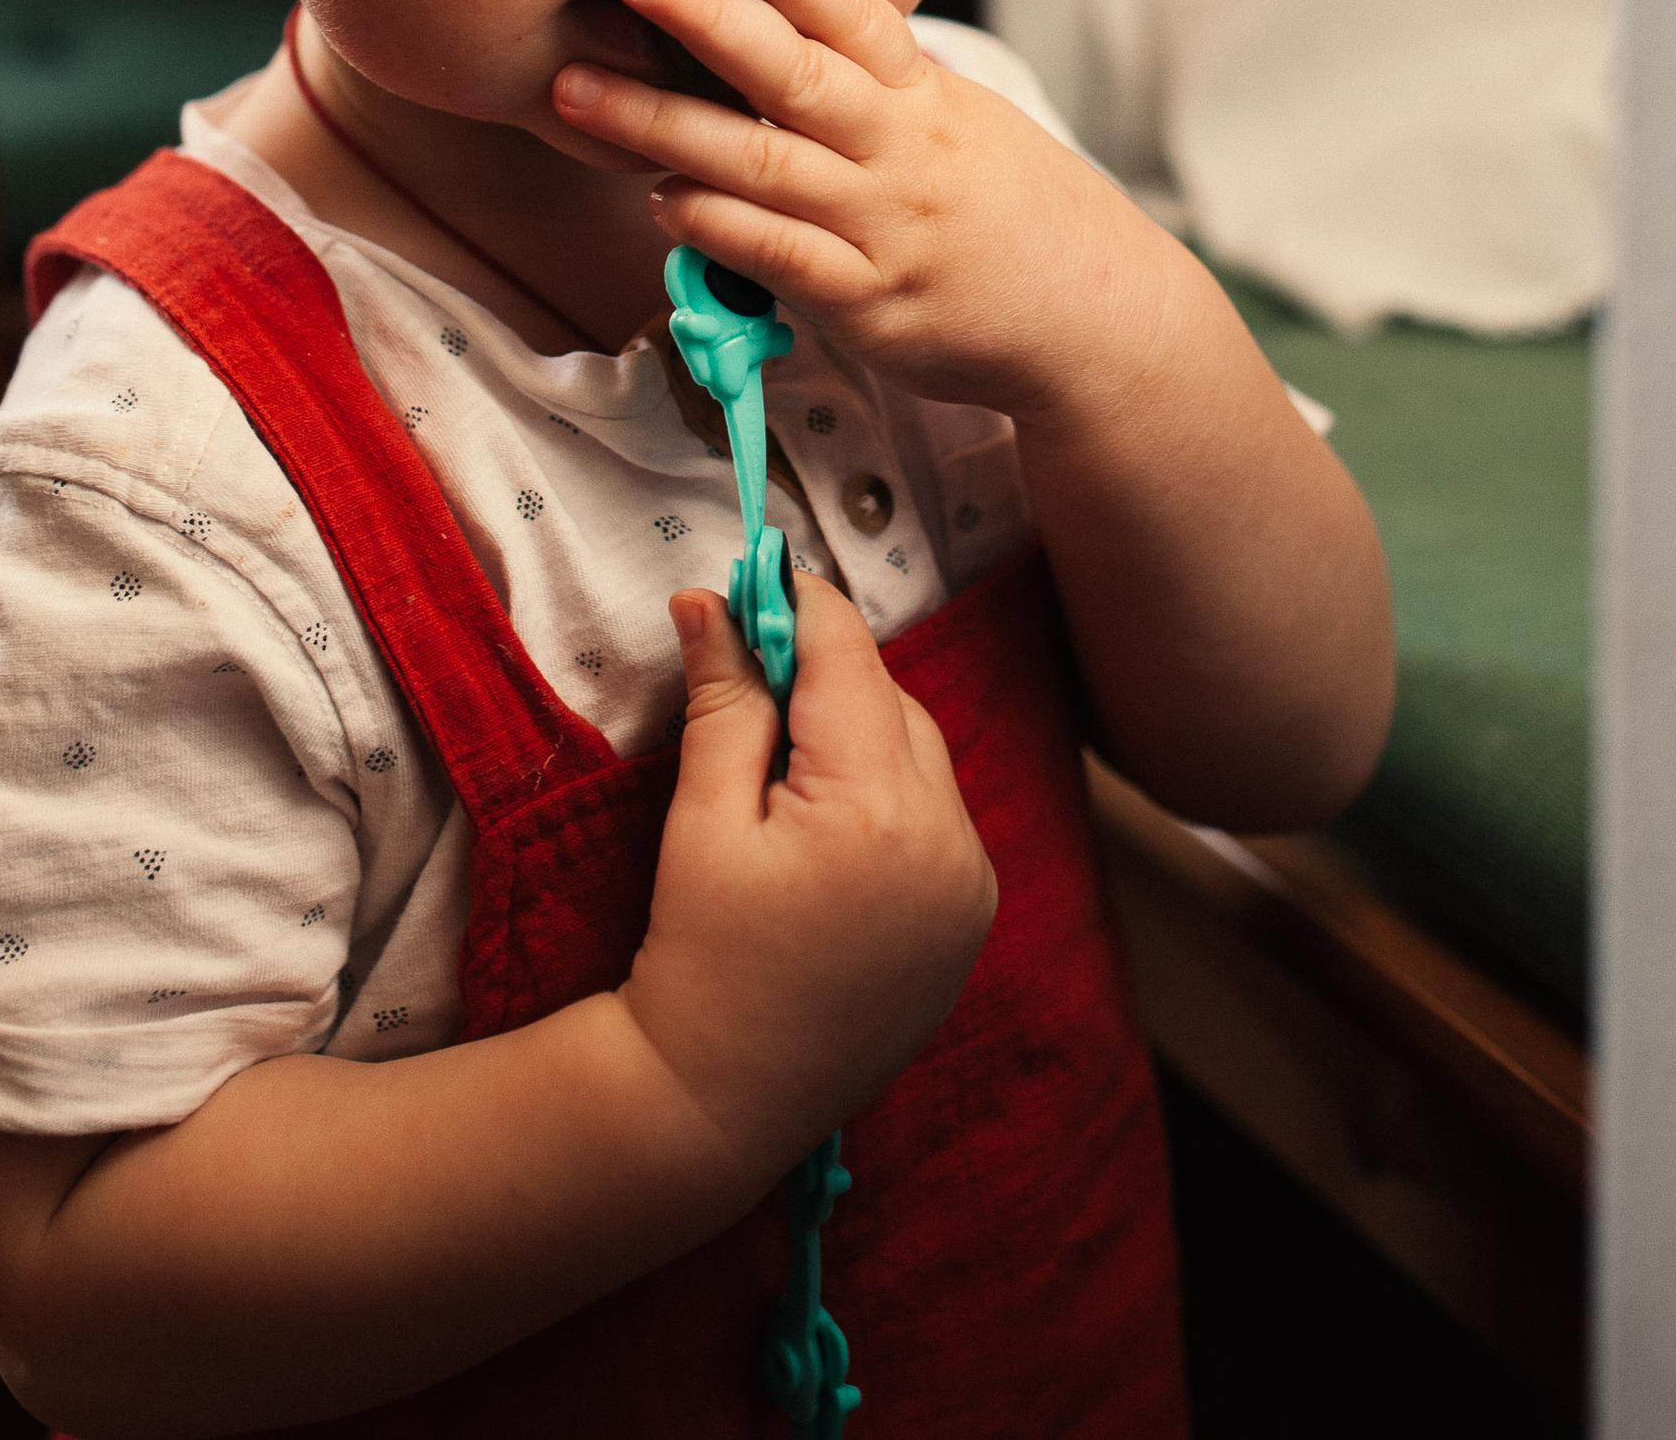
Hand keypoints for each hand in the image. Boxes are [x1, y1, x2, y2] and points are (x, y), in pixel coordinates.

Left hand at [551, 0, 1173, 419]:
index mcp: (921, 93)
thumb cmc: (998, 202)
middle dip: (704, 16)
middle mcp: (902, 150)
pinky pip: (780, 257)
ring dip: (662, 125)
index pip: (854, 14)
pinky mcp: (868, 304)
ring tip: (579, 90)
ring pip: (762, 166)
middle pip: (793, 74)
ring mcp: (884, 227)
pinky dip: (715, 226)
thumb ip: (868, 70)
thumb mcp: (951, 115)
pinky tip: (657, 199)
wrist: (1088, 314)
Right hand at [623, 578, 992, 1171]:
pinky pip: (939, 811)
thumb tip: (711, 596)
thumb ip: (724, 699)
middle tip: (749, 669)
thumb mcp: (702, 819)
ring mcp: (973, 883)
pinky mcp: (974, 914)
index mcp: (877, 809)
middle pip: (889, 699)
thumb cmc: (702, 958)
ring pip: (920, 751)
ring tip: (783, 756)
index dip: (797, 605)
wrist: (725, 1101)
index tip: (750, 574)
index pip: (848, 657)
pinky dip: (892, 790)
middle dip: (824, 674)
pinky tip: (829, 816)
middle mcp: (949, 839)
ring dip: (860, 729)